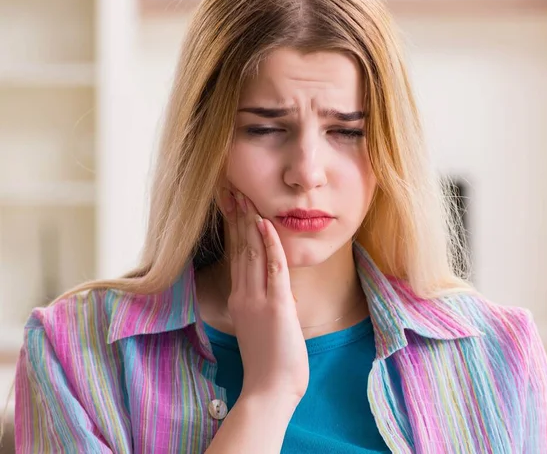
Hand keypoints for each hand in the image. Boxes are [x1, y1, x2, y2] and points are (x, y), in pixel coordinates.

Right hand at [220, 188, 308, 405]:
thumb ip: (263, 306)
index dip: (235, 230)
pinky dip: (270, 244)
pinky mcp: (276, 305)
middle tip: (233, 191)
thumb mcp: (261, 328)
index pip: (237, 256)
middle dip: (238, 217)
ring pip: (252, 252)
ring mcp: (258, 299)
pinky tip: (266, 224)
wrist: (268, 391)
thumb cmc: (268, 364)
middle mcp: (243, 294)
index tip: (233, 207)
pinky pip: (273, 268)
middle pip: (240, 248)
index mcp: (240, 299)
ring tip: (245, 198)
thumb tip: (272, 291)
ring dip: (250, 223)